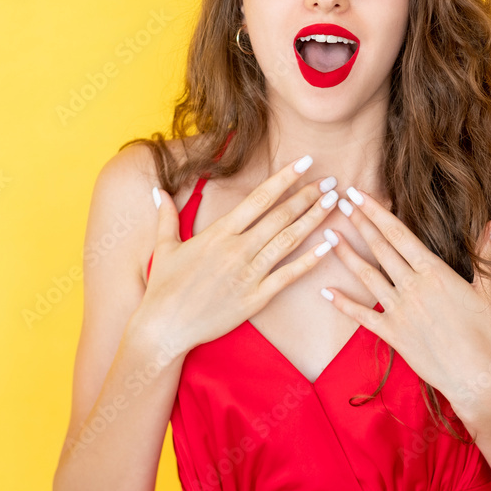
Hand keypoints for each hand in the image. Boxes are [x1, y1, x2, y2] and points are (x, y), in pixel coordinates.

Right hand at [130, 156, 337, 358]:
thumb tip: (156, 190)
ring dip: (313, 220)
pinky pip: (288, 276)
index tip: (304, 162)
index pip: (259, 198)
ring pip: (288, 241)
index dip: (284, 178)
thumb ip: (166, 216)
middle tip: (331, 181)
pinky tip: (328, 246)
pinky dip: (309, 261)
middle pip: (280, 216)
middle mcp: (237, 250)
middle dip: (308, 195)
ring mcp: (248, 274)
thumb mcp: (164, 247)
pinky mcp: (255, 298)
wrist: (163, 328)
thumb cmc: (163, 288)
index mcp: (218, 233)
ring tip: (334, 203)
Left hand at [322, 188, 490, 416]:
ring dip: (346, 254)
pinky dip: (342, 303)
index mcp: (434, 271)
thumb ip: (487, 251)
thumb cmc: (485, 333)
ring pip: (366, 276)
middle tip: (340, 201)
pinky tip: (325, 291)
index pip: (399, 234)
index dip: (377, 212)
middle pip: (379, 248)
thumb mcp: (487, 288)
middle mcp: (412, 287)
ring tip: (329, 234)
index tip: (360, 194)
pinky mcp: (392, 334)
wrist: (476, 376)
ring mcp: (399, 310)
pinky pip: (362, 315)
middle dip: (359, 223)